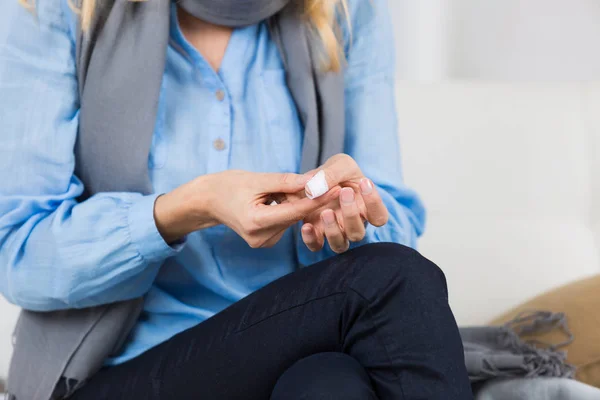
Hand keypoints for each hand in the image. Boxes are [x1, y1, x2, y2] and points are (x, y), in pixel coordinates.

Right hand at [154, 170, 337, 246]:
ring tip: (283, 188)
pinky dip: (287, 209)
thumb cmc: (229, 185)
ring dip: (296, 203)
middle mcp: (260, 238)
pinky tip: (277, 199)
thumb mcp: (258, 179)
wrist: (209, 201)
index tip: (338, 189)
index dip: (318, 199)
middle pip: (295, 216)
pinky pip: (285, 222)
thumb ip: (287, 182)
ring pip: (292, 219)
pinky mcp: (265, 242)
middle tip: (320, 181)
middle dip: (308, 199)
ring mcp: (263, 243)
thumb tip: (316, 182)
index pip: (295, 211)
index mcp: (256, 222)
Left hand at [299, 154, 388, 252]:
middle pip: (358, 233)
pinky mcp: (316, 234)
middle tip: (344, 192)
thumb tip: (316, 188)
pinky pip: (316, 246)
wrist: (314, 179)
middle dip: (351, 214)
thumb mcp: (339, 164)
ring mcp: (334, 232)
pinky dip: (311, 239)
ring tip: (325, 211)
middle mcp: (352, 225)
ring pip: (340, 244)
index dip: (375, 203)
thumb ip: (333, 173)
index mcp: (365, 209)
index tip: (364, 182)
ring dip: (333, 230)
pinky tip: (306, 225)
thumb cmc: (335, 172)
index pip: (379, 217)